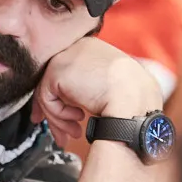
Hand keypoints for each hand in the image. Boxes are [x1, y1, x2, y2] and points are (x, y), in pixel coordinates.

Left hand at [31, 37, 162, 147]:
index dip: (67, 100)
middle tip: (63, 132)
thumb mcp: (114, 91)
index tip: (69, 120)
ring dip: (60, 119)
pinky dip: (58, 115)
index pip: (71, 75)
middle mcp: (79, 49)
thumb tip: (78, 108)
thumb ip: (93, 93)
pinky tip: (78, 118)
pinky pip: (47, 97)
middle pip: (56, 83)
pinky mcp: (58, 69)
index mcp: (95, 50)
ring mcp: (68, 56)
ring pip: (50, 93)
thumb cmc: (134, 99)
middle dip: (56, 113)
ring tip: (74, 131)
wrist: (135, 98)